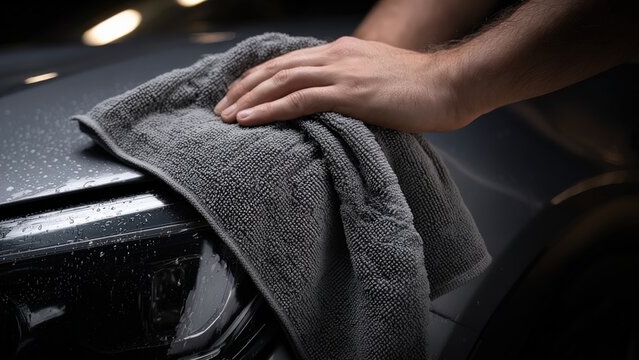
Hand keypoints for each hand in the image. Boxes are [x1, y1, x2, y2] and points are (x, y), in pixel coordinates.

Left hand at [213, 36, 474, 132]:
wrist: (450, 85)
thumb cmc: (418, 88)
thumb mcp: (376, 78)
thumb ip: (349, 84)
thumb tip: (328, 102)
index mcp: (339, 52)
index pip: (286, 62)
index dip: (257, 79)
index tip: (236, 95)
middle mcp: (334, 56)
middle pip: (275, 69)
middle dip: (243, 89)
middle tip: (219, 109)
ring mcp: (341, 73)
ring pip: (280, 82)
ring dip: (248, 100)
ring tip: (225, 117)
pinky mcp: (349, 94)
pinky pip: (299, 100)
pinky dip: (269, 110)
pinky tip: (249, 120)